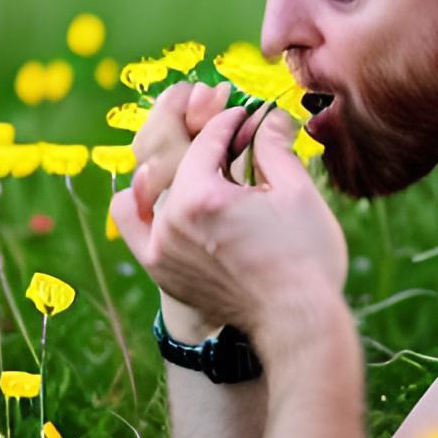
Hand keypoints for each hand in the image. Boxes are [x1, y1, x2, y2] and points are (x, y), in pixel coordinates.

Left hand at [113, 106, 347, 340]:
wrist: (297, 322)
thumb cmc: (305, 258)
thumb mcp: (296, 192)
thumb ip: (274, 146)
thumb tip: (268, 116)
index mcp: (201, 198)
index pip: (208, 140)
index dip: (231, 121)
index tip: (247, 116)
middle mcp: (170, 222)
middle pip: (177, 158)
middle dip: (204, 136)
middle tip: (227, 127)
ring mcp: (160, 248)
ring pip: (152, 185)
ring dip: (174, 164)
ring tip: (203, 160)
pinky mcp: (160, 269)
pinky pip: (132, 224)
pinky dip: (140, 202)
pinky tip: (158, 189)